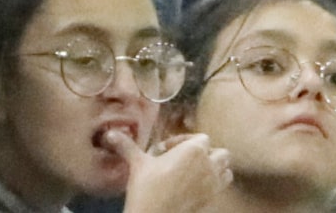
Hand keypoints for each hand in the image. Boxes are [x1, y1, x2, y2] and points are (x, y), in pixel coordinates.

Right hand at [114, 128, 232, 212]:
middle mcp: (209, 165)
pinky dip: (214, 185)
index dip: (185, 141)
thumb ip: (126, 146)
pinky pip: (221, 187)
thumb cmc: (147, 188)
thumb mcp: (137, 164)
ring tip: (195, 173)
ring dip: (215, 169)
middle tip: (186, 160)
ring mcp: (213, 184)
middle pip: (220, 152)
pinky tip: (194, 188)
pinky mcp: (212, 200)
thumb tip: (110, 134)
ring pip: (226, 170)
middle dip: (207, 154)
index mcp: (194, 150)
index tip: (168, 150)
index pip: (201, 138)